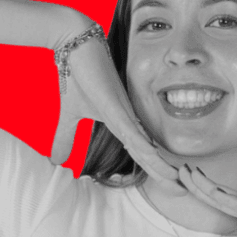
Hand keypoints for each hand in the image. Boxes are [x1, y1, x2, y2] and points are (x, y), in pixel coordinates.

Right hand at [49, 24, 179, 187]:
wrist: (74, 44)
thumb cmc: (77, 76)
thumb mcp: (69, 117)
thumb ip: (67, 139)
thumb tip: (56, 162)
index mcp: (122, 124)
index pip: (143, 154)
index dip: (156, 172)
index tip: (170, 188)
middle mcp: (129, 119)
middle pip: (151, 154)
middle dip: (166, 174)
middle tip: (181, 192)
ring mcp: (124, 112)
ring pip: (146, 146)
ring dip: (160, 166)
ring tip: (177, 183)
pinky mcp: (115, 104)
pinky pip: (132, 130)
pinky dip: (144, 146)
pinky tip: (155, 159)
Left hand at [178, 164, 236, 236]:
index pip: (227, 202)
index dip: (206, 192)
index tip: (188, 182)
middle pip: (222, 194)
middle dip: (197, 183)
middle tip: (176, 169)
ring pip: (229, 197)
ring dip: (205, 187)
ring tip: (184, 172)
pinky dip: (228, 200)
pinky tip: (213, 192)